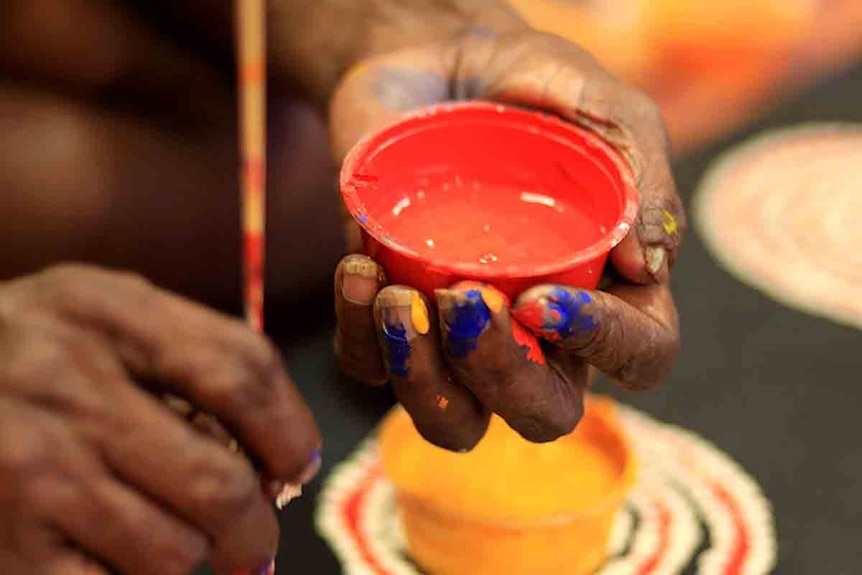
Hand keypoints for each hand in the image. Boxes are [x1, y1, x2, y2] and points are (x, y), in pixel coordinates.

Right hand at [0, 265, 319, 573]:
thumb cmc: (32, 349)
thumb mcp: (104, 315)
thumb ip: (193, 357)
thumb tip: (281, 456)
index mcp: (107, 312)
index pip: (241, 374)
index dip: (291, 432)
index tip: (298, 465)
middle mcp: (65, 383)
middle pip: (219, 483)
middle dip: (256, 533)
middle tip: (256, 546)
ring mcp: (29, 466)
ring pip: (173, 552)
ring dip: (195, 563)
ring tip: (184, 548)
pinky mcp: (3, 540)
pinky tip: (125, 560)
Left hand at [330, 21, 684, 450]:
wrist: (432, 64)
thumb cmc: (529, 86)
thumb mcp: (597, 104)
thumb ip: (638, 171)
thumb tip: (645, 268)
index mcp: (611, 288)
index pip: (638, 355)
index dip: (602, 345)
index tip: (541, 295)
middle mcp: (540, 331)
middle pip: (541, 412)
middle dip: (501, 378)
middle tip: (465, 300)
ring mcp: (462, 333)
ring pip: (453, 420)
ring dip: (422, 378)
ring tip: (398, 295)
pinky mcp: (394, 318)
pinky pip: (372, 368)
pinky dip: (361, 337)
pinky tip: (359, 269)